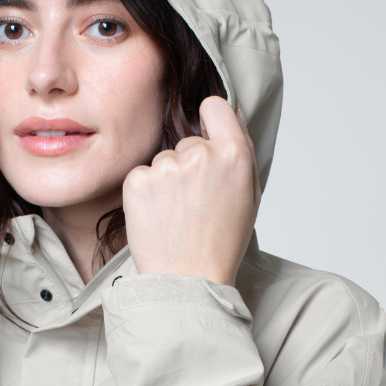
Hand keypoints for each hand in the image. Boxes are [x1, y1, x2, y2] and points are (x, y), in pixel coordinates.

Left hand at [123, 96, 259, 285]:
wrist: (188, 280)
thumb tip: (228, 114)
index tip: (207, 136)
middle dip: (189, 165)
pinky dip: (146, 193)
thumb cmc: (221, 242)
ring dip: (167, 181)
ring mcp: (166, 167)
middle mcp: (200, 154)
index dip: (210, 120)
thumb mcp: (248, 194)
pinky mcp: (137, 180)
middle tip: (194, 203)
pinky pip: (141, 174)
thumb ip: (238, 152)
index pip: (215, 106)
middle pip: (188, 140)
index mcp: (234, 155)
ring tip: (176, 215)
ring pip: (164, 160)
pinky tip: (158, 217)